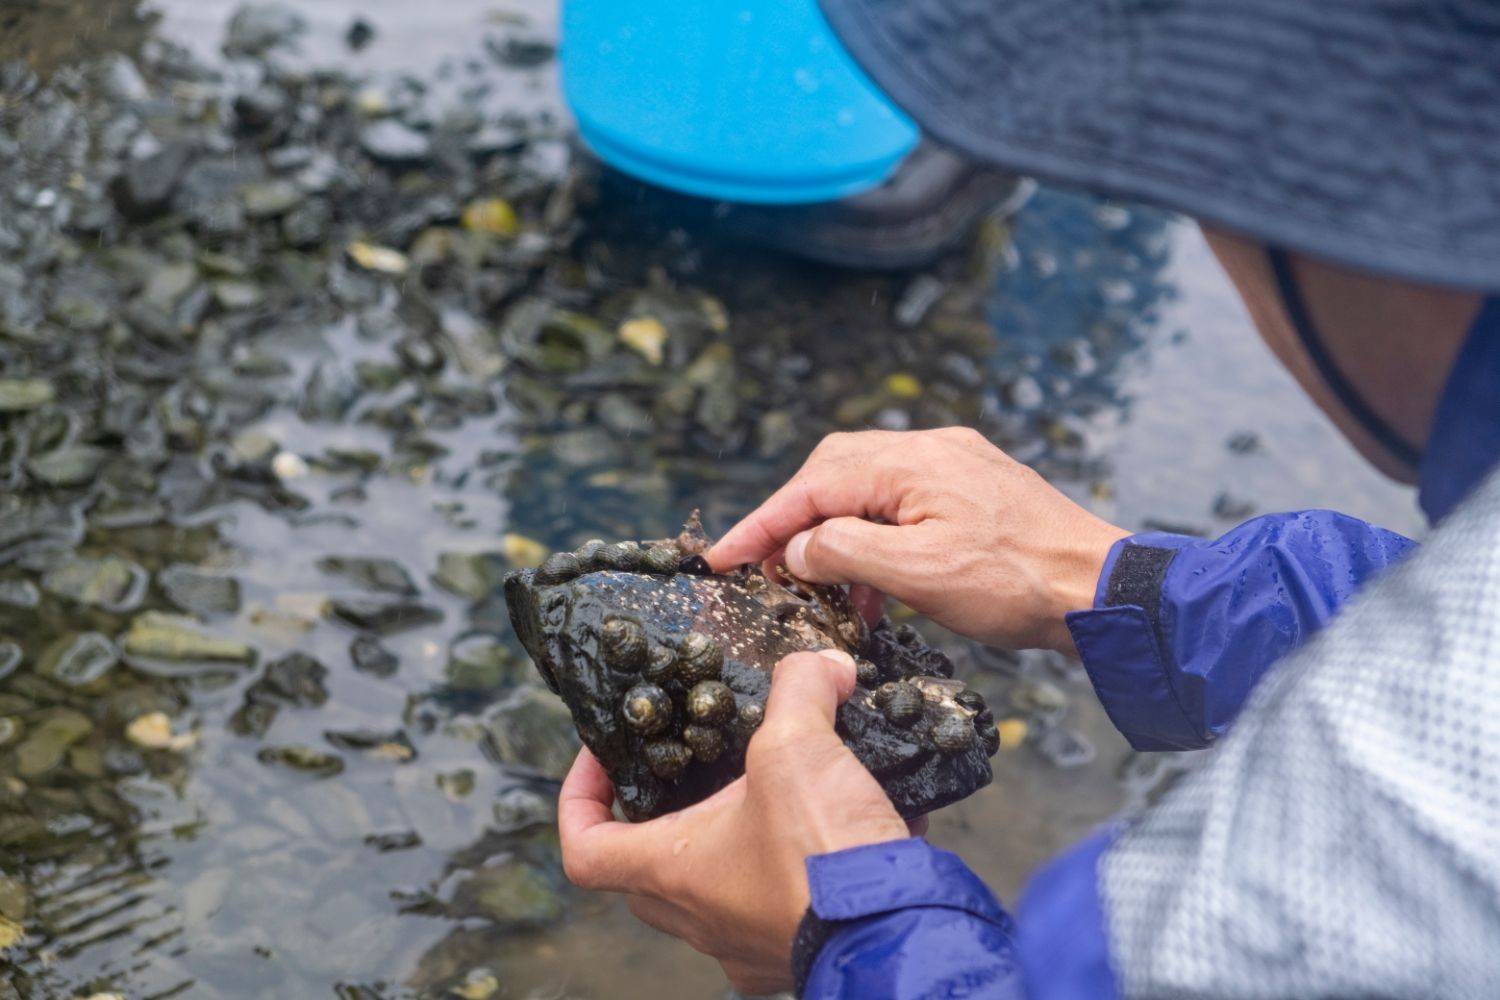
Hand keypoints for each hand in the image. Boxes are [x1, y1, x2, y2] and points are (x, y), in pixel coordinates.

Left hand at [559, 650, 911, 994]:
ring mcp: (749, 941)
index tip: (607, 756)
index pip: (585, 847)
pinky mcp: (801, 945)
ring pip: (722, 885)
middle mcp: (701, 917)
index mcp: (672, 871)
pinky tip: (852, 817)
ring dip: (745, 836)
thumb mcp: (798, 746)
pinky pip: (787, 899)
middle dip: (669, 813)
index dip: (581, 796)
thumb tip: (822, 663)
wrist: (900, 931)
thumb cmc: (822, 853)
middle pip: (650, 867)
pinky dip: (810, 859)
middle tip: (699, 765)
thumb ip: (800, 688)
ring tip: (788, 785)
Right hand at [708, 428, 1128, 653]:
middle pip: (833, 474)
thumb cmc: (1018, 584)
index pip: (811, 487)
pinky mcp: (972, 491)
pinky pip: (901, 505)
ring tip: (823, 593)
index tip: (718, 558)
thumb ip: (845, 552)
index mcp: (911, 463)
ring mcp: (954, 467)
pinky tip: (873, 587)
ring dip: (835, 537)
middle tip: (762, 570)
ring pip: (866, 491)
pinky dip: (874, 541)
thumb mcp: (918, 575)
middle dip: (792, 522)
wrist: (1102, 590)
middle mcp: (930, 450)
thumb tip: (798, 548)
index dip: (759, 524)